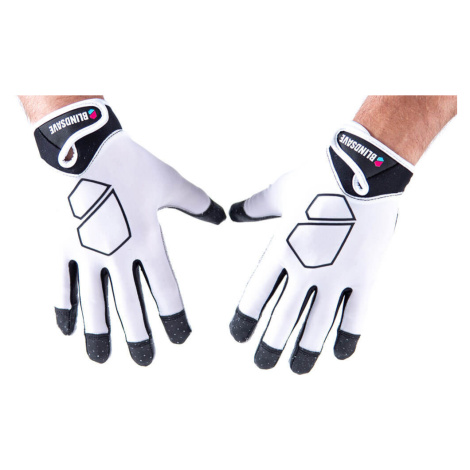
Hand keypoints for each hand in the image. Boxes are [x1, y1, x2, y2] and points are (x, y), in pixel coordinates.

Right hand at [33, 99, 225, 364]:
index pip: (166, 291)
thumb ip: (199, 204)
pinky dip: (63, 307)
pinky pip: (62, 283)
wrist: (88, 147)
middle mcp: (118, 254)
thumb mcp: (172, 184)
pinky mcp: (64, 245)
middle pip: (130, 306)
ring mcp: (87, 253)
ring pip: (93, 303)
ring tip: (101, 358)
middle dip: (138, 336)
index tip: (181, 338)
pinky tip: (66, 330)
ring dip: (98, 333)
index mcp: (149, 241)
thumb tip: (223, 216)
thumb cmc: (133, 164)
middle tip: (144, 360)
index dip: (174, 318)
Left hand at [229, 122, 413, 373]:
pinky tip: (340, 354)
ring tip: (296, 369)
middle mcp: (306, 268)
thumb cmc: (317, 177)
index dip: (244, 321)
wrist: (363, 168)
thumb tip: (229, 213)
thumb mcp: (278, 192)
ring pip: (318, 325)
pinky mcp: (366, 276)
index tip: (238, 337)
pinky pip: (356, 317)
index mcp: (281, 249)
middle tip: (262, 364)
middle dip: (270, 346)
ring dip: (305, 351)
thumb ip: (251, 207)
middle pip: (283, 319)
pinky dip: (348, 339)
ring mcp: (337, 275)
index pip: (255, 296)